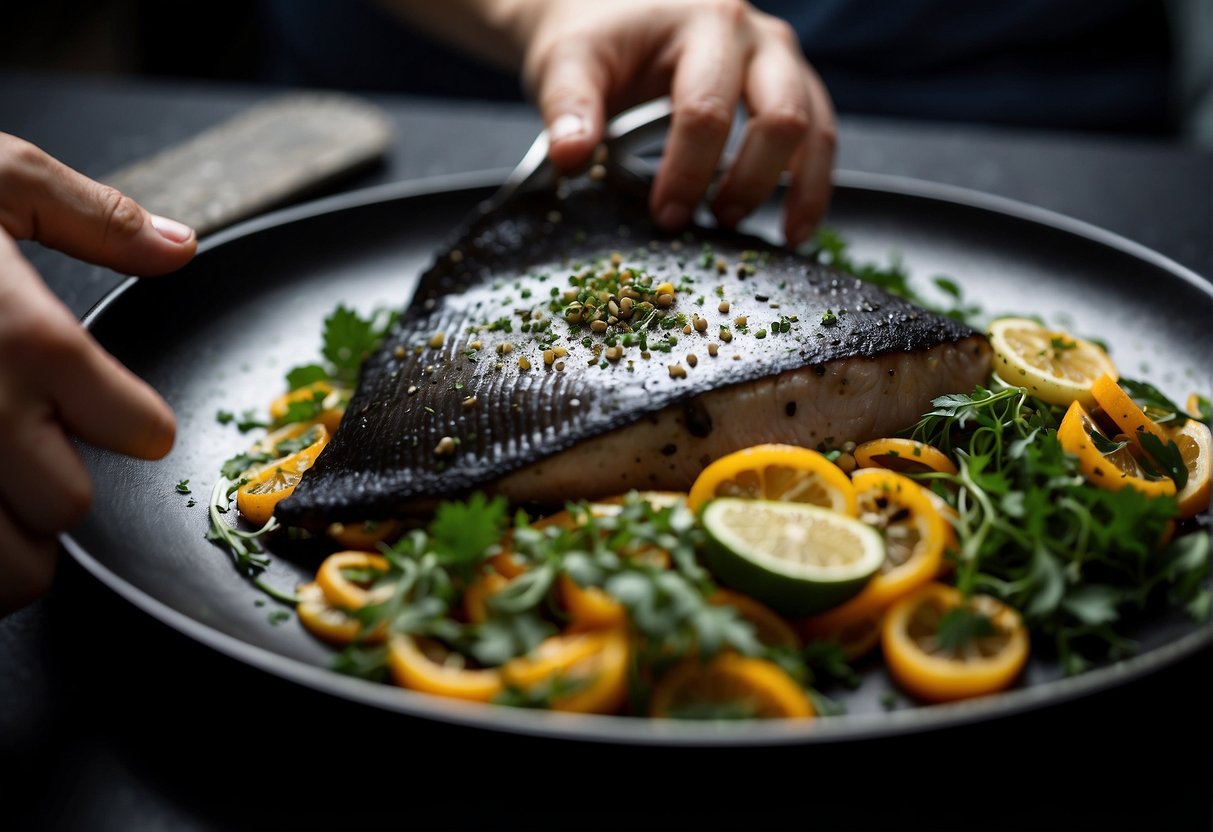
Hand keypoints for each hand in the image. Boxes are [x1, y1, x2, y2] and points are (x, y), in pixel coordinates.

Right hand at [0, 133, 195, 615]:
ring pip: (9, 569)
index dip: (136, 422)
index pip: (140, 430)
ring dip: (11, 542)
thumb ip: (91, 218)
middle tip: (31, 451)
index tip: (119, 414)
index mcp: (28, 340)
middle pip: (68, 505)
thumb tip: (177, 246)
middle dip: (60, 484)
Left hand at [518, 0, 835, 246]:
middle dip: (749, 181)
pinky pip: (820, 134)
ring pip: (816, 128)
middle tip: (713, 221)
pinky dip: (813, 183)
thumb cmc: (594, 36)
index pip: (706, 111)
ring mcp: (781, 60)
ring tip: (776, 236)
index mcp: (705, 24)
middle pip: (780, 117)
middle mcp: (755, 37)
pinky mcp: (791, 83)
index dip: (687, 172)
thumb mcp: (569, 63)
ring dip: (798, 189)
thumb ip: (569, 108)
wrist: (609, 7)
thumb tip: (571, 159)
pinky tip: (794, 224)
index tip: (665, 215)